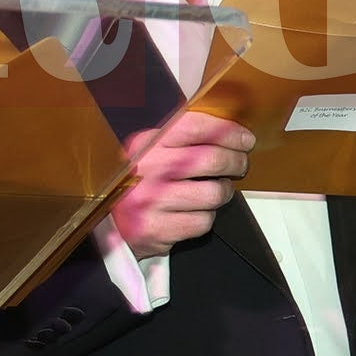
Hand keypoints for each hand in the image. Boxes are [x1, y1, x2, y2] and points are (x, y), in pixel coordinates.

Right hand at [112, 110, 254, 259]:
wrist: (110, 226)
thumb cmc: (139, 184)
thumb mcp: (149, 152)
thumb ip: (180, 139)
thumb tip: (228, 130)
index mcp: (146, 143)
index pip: (195, 127)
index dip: (228, 131)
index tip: (245, 138)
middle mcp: (147, 169)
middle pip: (212, 159)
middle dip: (236, 161)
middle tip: (240, 164)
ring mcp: (151, 200)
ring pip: (214, 193)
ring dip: (224, 191)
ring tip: (216, 189)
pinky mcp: (158, 228)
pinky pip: (204, 221)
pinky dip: (207, 217)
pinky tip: (196, 211)